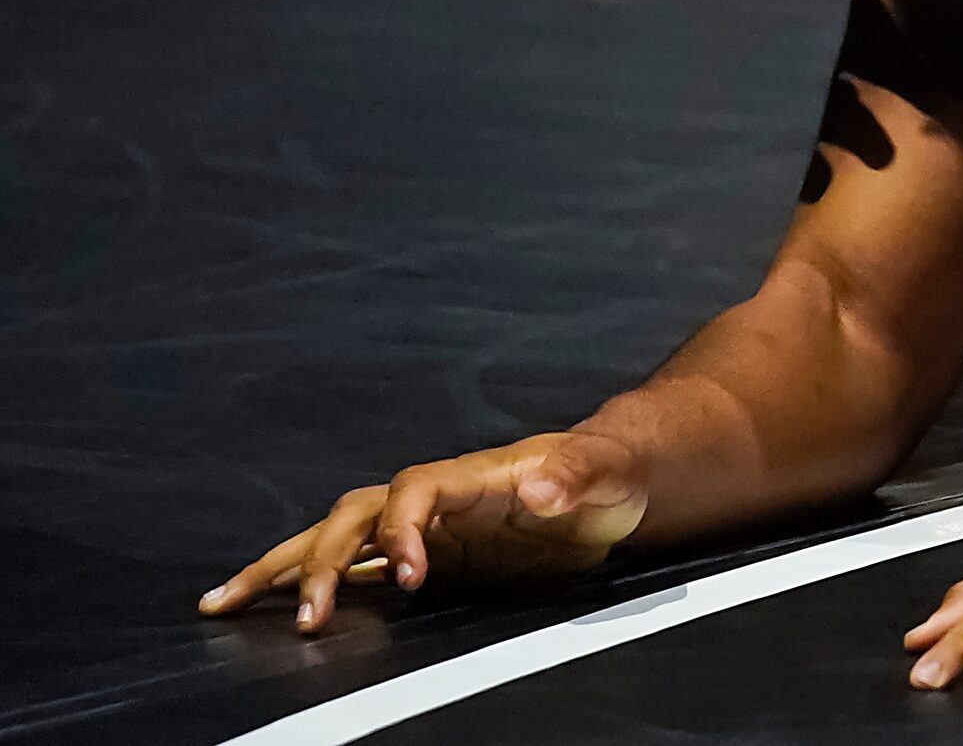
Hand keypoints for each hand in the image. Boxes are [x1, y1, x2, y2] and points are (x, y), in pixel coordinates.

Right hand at [198, 432, 648, 631]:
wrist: (610, 480)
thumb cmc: (607, 471)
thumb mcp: (605, 471)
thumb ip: (578, 476)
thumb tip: (545, 485)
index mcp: (471, 474)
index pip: (414, 491)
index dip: (403, 530)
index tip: (411, 577)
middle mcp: (435, 498)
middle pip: (356, 516)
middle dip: (324, 562)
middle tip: (308, 620)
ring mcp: (424, 526)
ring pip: (338, 538)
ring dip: (285, 567)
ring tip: (224, 601)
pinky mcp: (424, 556)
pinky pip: (356, 568)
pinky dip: (308, 583)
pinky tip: (274, 607)